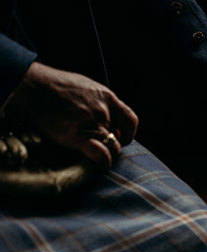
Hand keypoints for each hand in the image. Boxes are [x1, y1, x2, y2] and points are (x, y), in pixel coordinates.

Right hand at [5, 62, 137, 168]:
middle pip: (121, 137)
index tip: (119, 137)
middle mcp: (104, 111)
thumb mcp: (84, 86)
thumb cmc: (52, 85)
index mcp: (107, 97)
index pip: (130, 120)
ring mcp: (94, 124)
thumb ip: (96, 100)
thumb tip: (99, 113)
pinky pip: (101, 155)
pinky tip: (100, 166)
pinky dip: (103, 163)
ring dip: (108, 155)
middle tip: (102, 149)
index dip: (128, 133)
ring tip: (97, 158)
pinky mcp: (79, 136)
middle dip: (114, 145)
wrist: (31, 86)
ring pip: (114, 148)